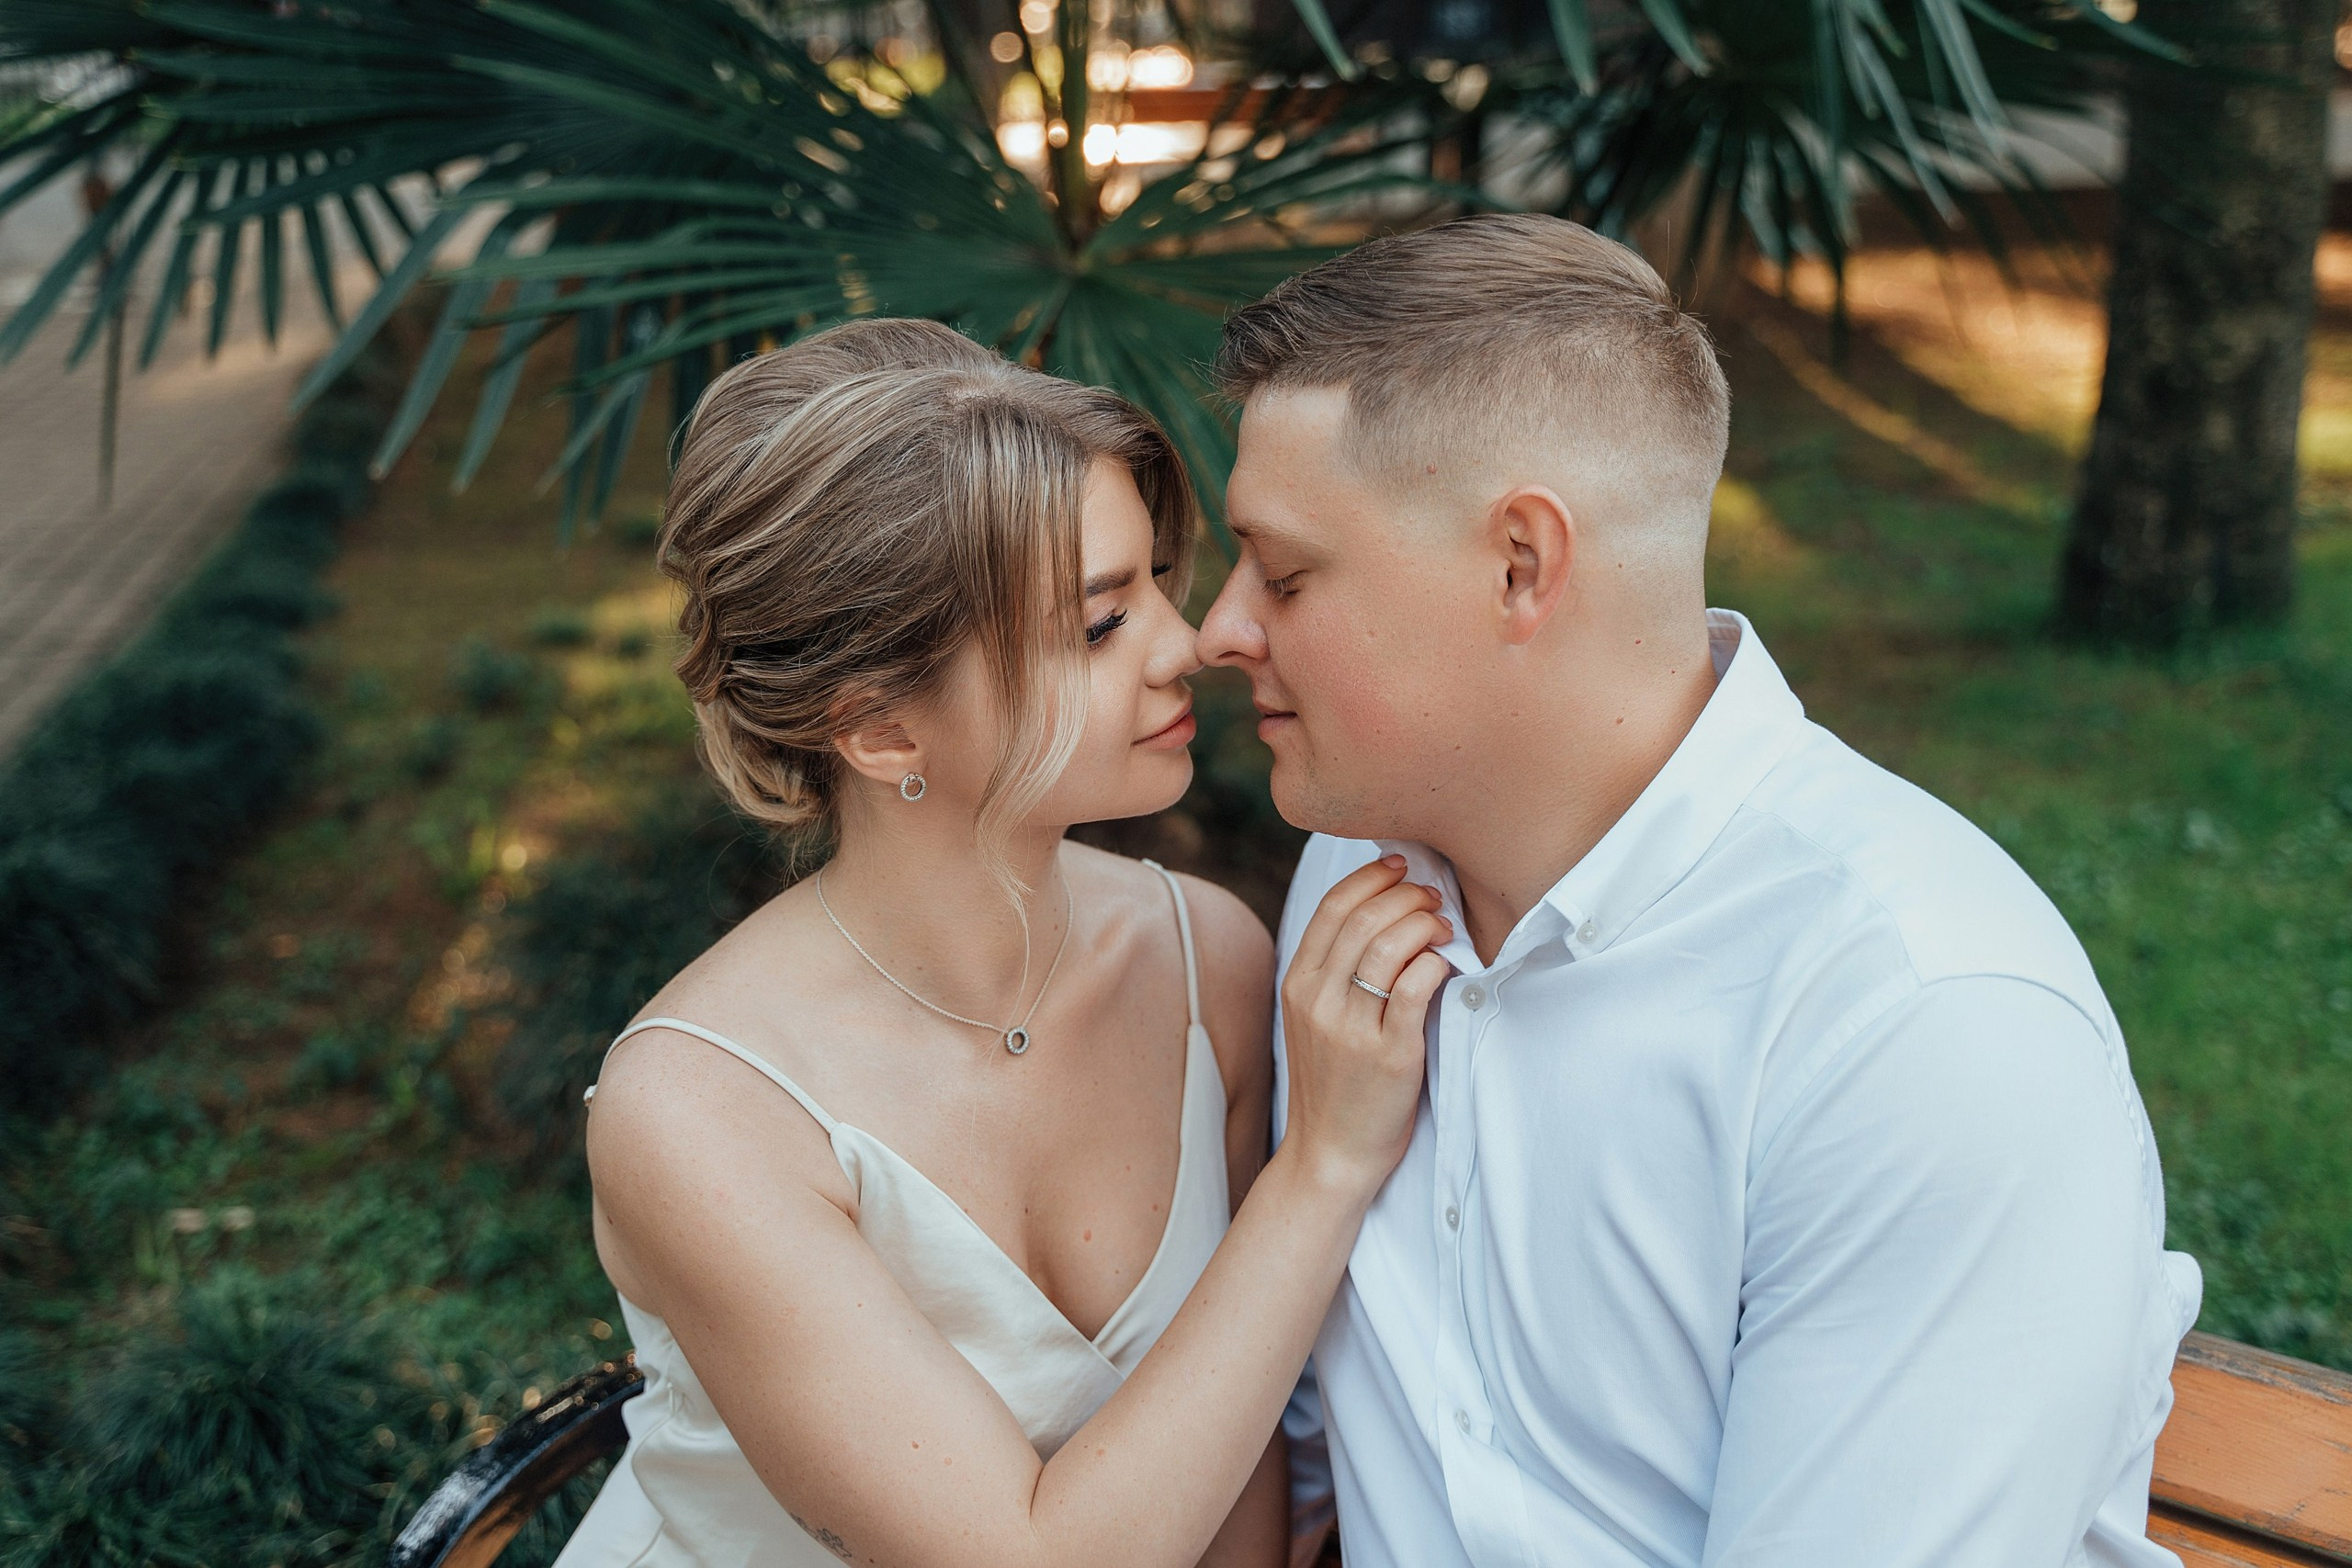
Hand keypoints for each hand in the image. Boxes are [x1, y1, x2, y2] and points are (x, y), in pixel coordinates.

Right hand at [1278, 855, 1451, 1198]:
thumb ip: (1334, 970)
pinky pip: (1416, 987)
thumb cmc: (1333, 1082)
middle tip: (1434, 896)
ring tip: (1444, 927)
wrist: (1329, 1153)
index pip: (1333, 906)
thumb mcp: (1314, 1018)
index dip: (1372, 876)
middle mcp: (1318, 1000)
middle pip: (1365, 917)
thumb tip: (1378, 909)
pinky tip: (1446, 964)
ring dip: (1426, 923)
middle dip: (1408, 894)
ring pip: (1391, 944)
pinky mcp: (1389, 1054)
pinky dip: (1435, 963)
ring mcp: (1351, 1027)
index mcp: (1297, 983)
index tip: (1401, 866)